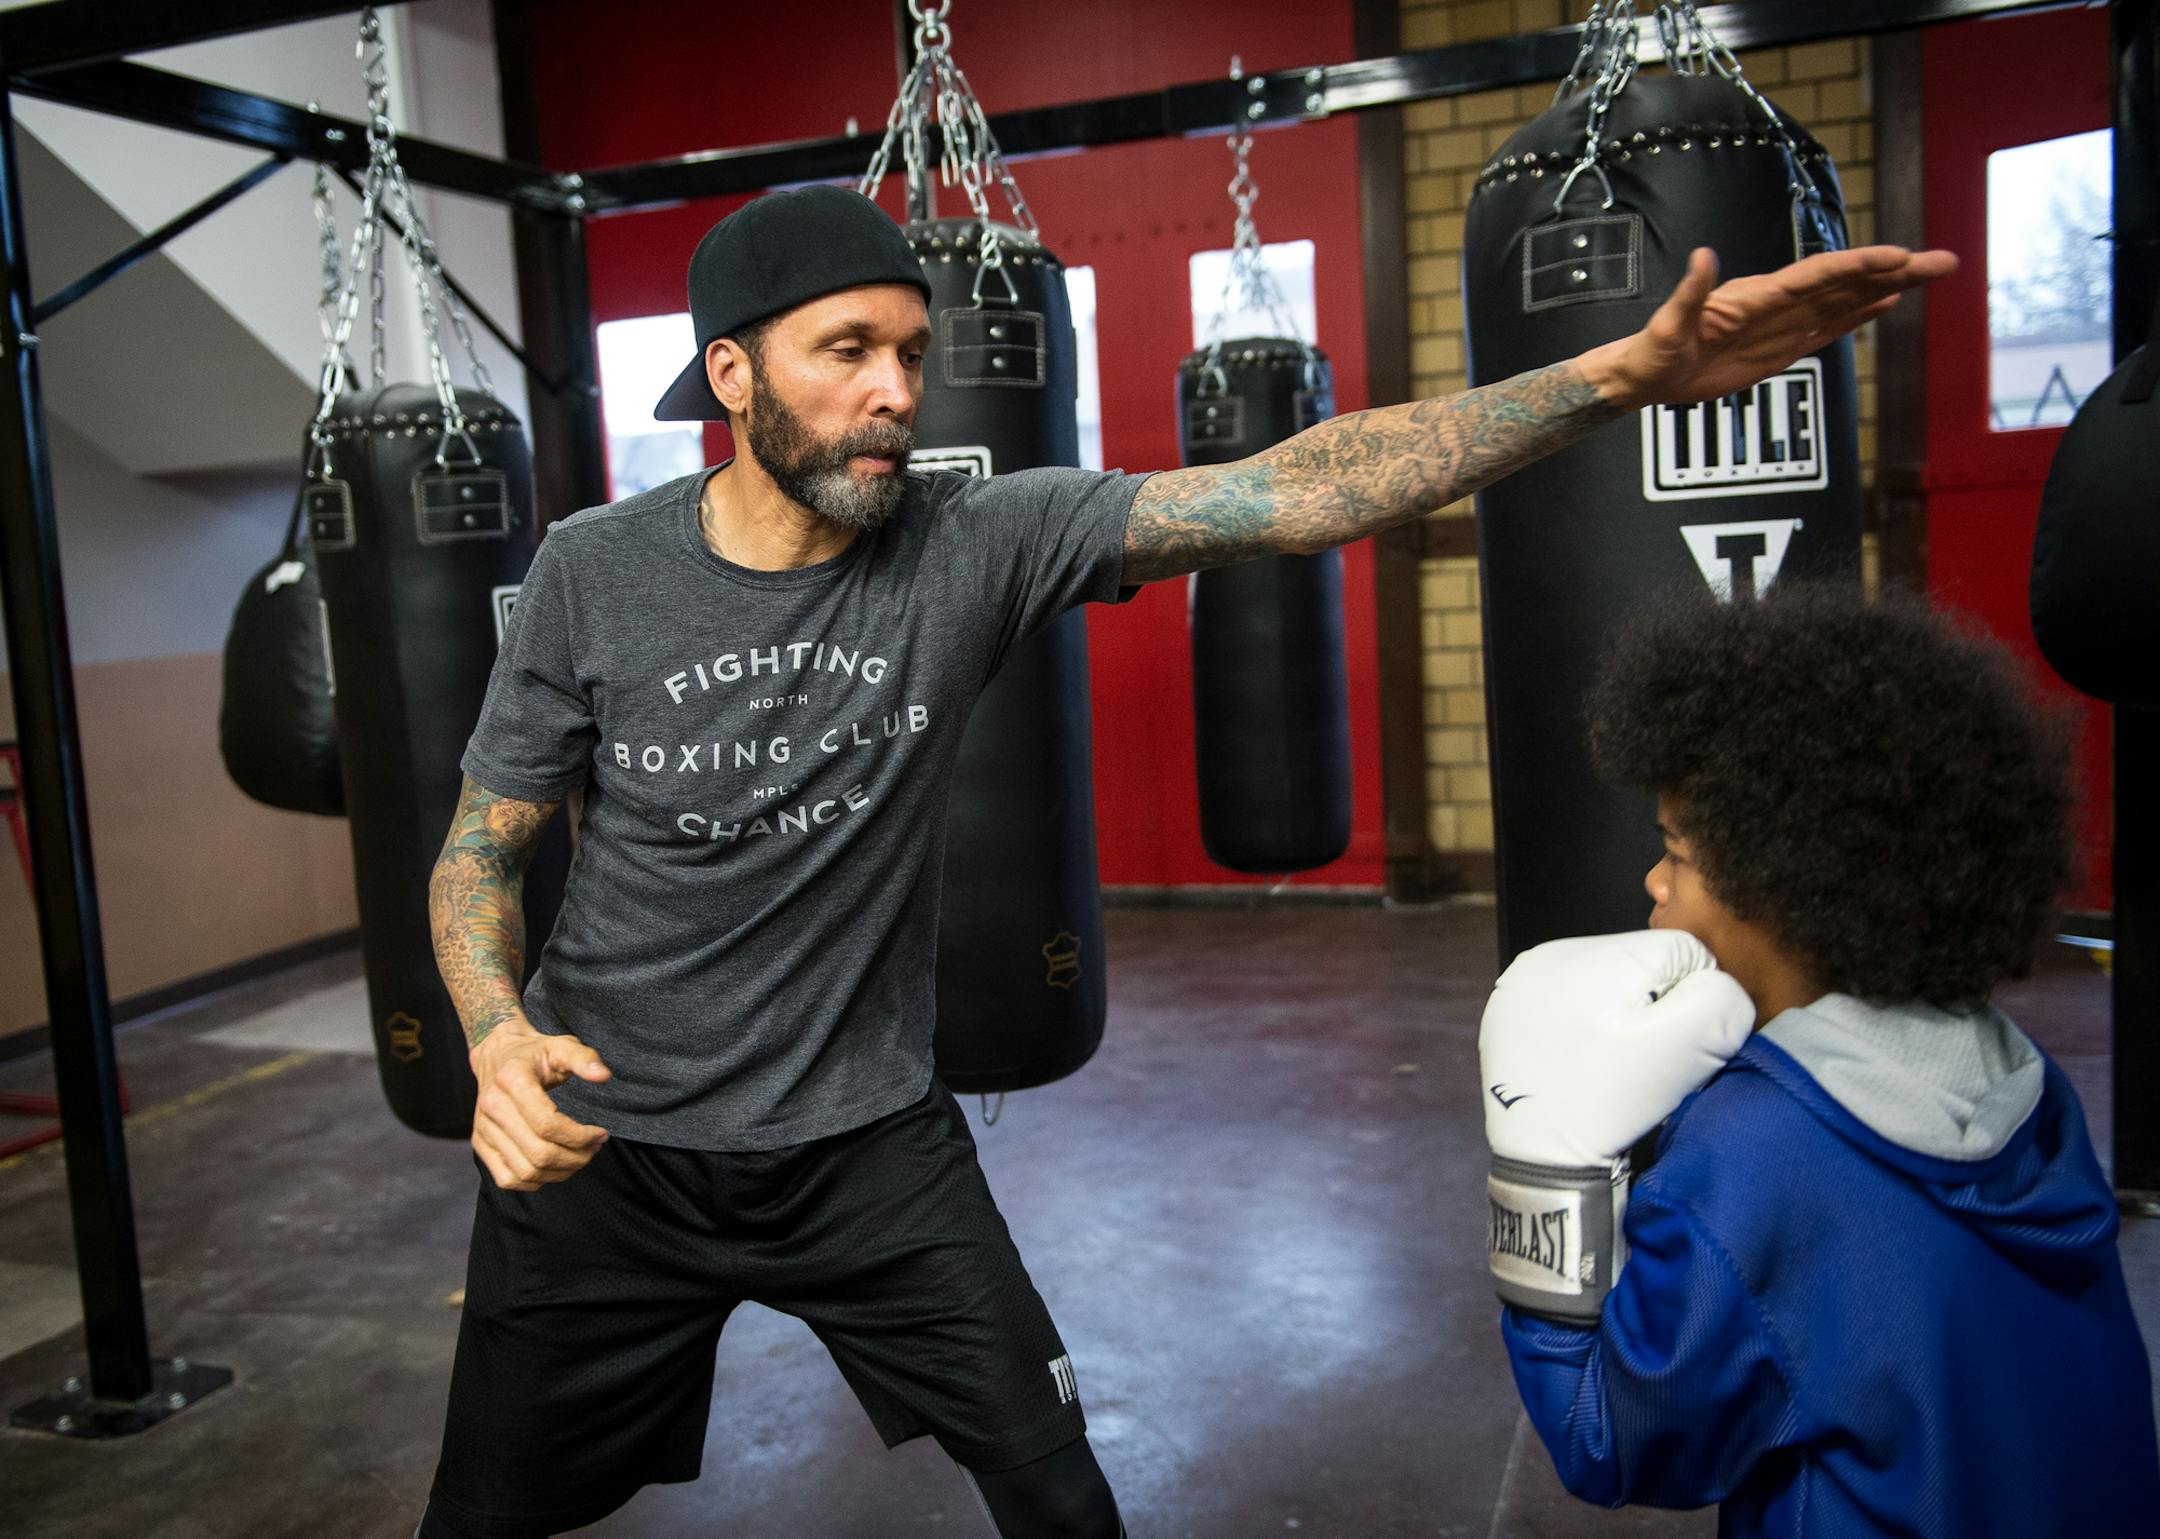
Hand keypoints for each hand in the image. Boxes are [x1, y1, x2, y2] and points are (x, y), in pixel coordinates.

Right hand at [468, 1020, 612, 1190]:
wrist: (497, 1056)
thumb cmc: (533, 1053)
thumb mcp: (561, 1046)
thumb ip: (583, 1058)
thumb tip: (603, 1075)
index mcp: (511, 1080)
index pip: (547, 1124)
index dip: (580, 1136)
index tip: (601, 1133)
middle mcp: (491, 1106)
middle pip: (539, 1153)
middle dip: (576, 1157)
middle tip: (595, 1147)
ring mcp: (483, 1129)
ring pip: (526, 1171)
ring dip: (560, 1172)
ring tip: (580, 1157)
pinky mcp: (481, 1144)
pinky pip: (508, 1179)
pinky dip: (537, 1180)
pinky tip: (555, 1166)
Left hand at [1480, 930, 1753, 1169]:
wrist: (1540, 1161)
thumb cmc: (1611, 1105)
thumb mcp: (1686, 1050)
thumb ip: (1720, 1001)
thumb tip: (1717, 982)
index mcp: (1594, 953)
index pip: (1682, 951)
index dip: (1694, 1002)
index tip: (1671, 1045)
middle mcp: (1549, 953)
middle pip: (1641, 962)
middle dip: (1655, 1005)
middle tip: (1641, 1058)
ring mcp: (1522, 981)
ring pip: (1606, 982)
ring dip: (1620, 1015)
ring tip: (1610, 1062)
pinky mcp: (1509, 1011)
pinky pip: (1569, 1002)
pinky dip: (1584, 1026)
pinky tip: (1582, 1060)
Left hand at [1580, 244, 1959, 409]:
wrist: (1642, 376)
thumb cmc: (1649, 352)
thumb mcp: (1665, 327)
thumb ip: (1688, 295)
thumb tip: (1703, 256)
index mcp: (1756, 296)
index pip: (1818, 275)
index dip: (1860, 266)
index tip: (1900, 259)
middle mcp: (1778, 303)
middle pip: (1846, 280)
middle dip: (1896, 270)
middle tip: (1945, 261)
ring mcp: (1783, 324)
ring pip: (1846, 300)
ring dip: (1890, 286)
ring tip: (1931, 273)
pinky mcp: (1781, 347)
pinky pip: (1827, 328)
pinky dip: (1859, 314)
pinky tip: (1888, 303)